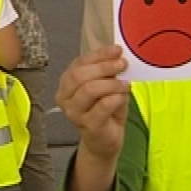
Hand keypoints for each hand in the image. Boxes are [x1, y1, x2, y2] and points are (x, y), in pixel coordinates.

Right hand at [55, 45, 130, 161]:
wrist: (104, 140)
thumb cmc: (104, 110)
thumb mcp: (106, 86)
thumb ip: (107, 71)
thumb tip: (117, 55)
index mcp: (66, 83)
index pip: (79, 63)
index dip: (98, 54)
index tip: (117, 50)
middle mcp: (65, 97)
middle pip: (80, 75)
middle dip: (104, 67)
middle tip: (122, 65)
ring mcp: (74, 113)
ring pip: (89, 89)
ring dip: (111, 84)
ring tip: (126, 84)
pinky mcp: (88, 125)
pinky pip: (102, 106)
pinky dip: (115, 98)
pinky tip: (122, 97)